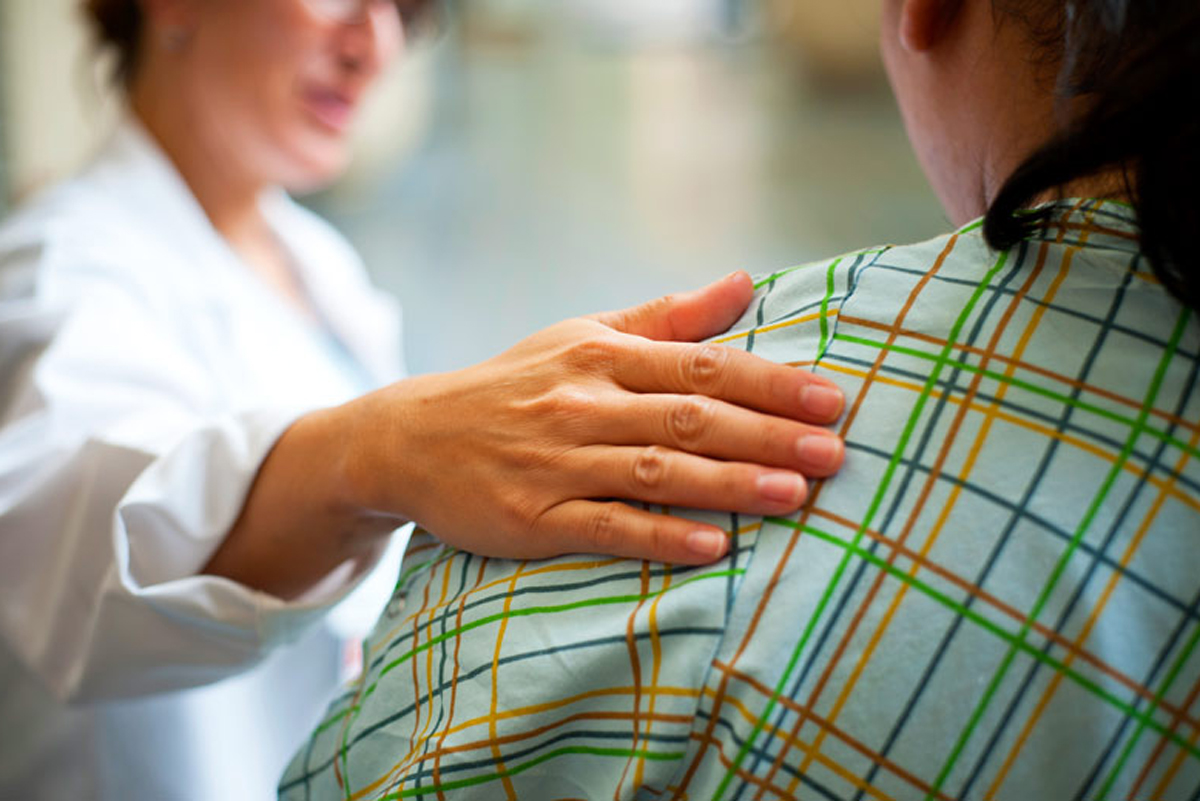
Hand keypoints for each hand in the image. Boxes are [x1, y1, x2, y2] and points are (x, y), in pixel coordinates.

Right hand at [343, 271, 843, 564]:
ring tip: (793, 495)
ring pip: (655, 472)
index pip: (700, 366)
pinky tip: (712, 547)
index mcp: (601, 356)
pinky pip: (605, 527)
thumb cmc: (513, 386)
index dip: (769, 383)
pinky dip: (660, 536)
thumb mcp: (580, 337)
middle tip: (835, 452)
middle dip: (766, 435)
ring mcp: (556, 463)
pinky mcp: (533, 518)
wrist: (411, 437)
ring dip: (727, 484)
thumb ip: (665, 318)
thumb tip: (743, 282)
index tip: (831, 399)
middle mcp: (583, 404)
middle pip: (688, 419)